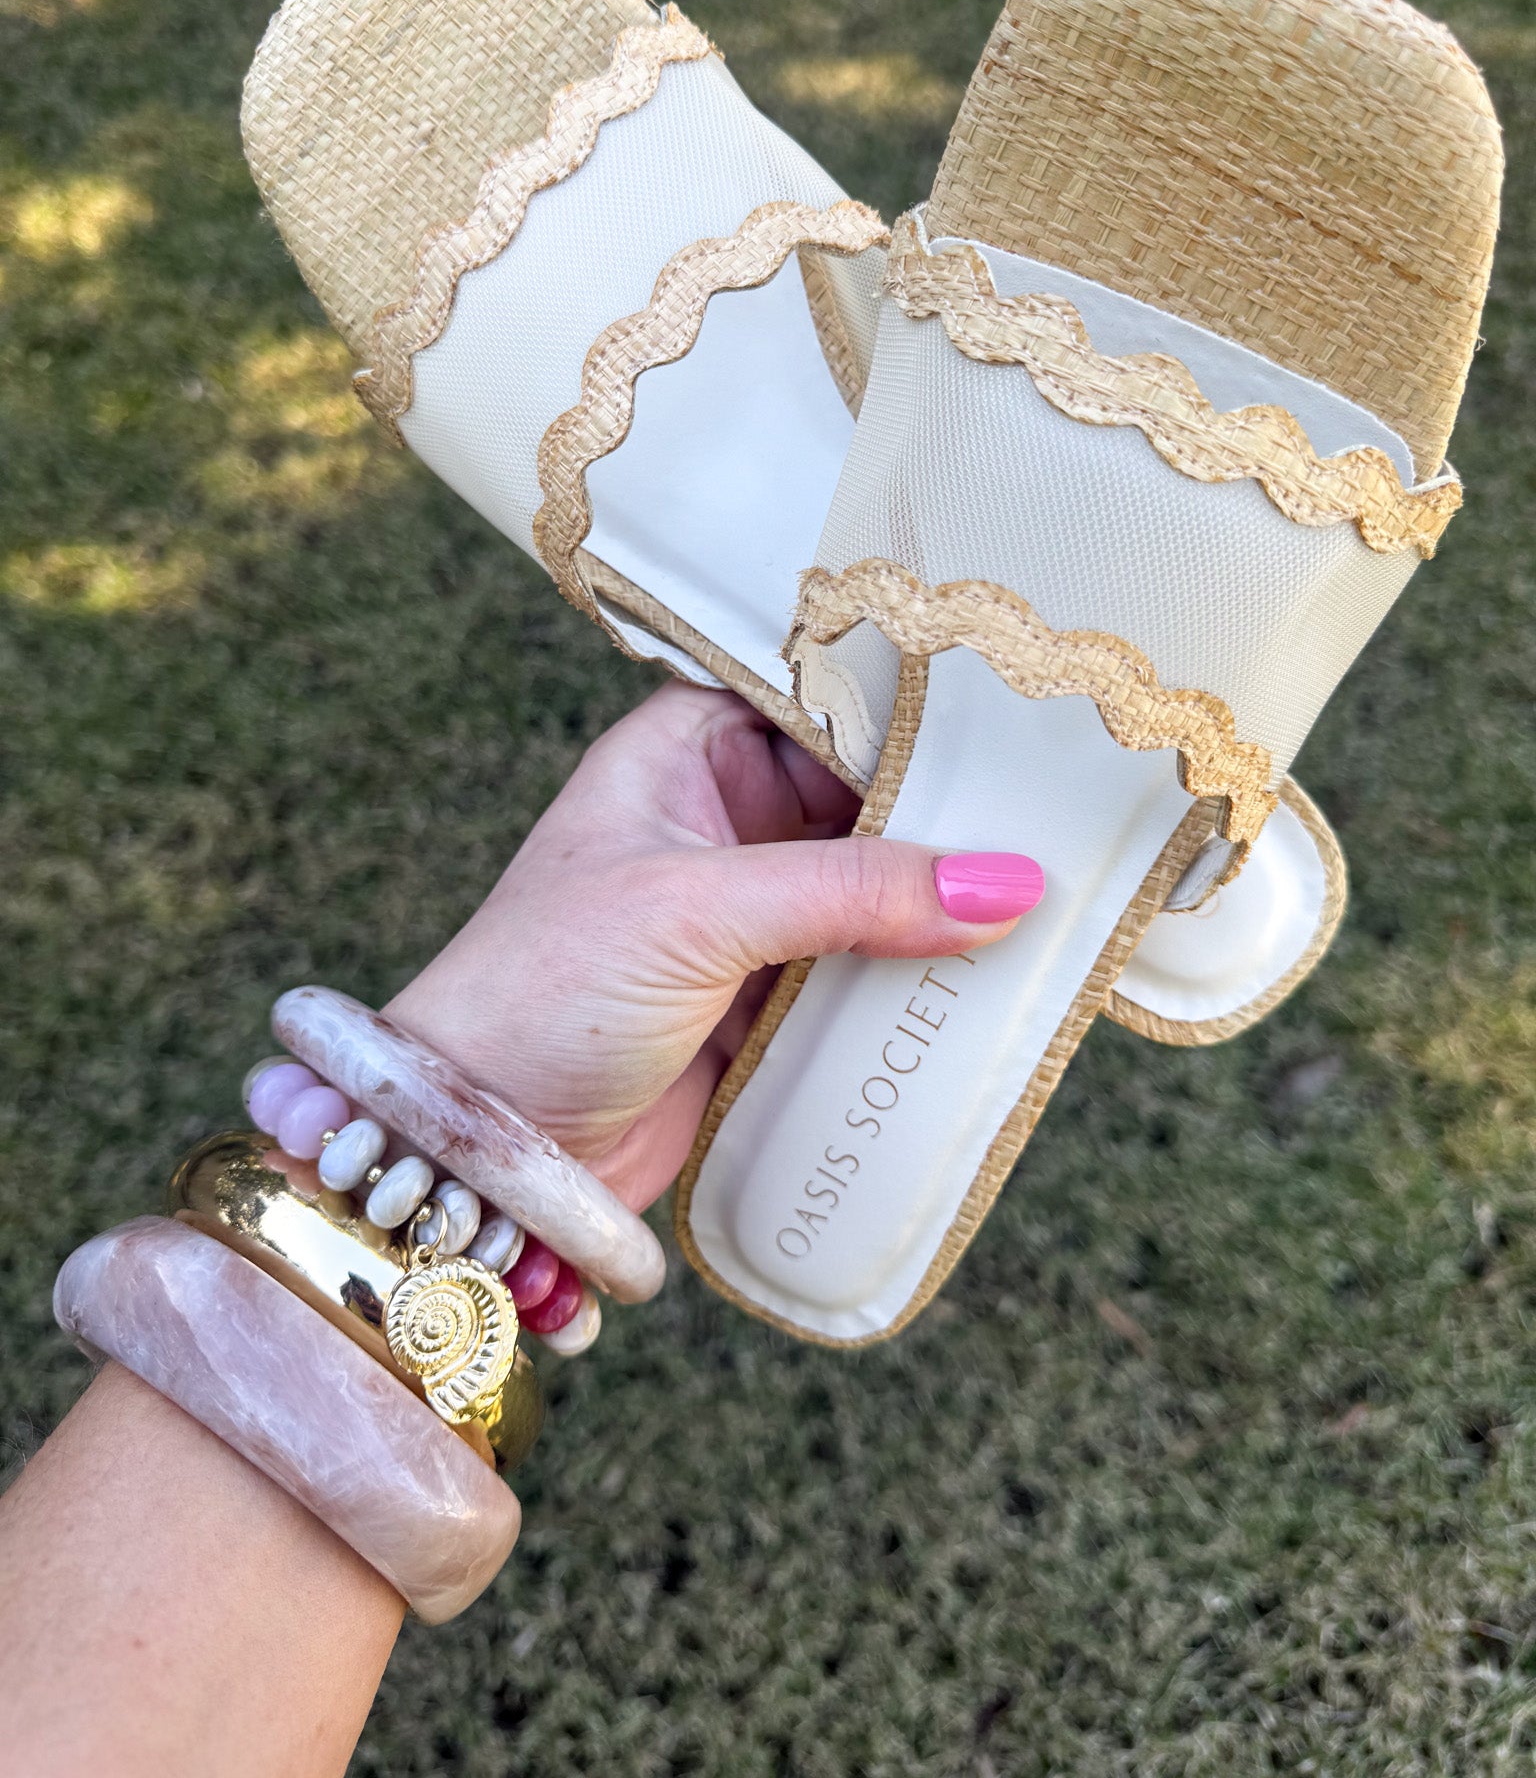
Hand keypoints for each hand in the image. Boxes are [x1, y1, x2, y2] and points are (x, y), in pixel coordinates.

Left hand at [387, 684, 1037, 1208]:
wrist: (482, 1149)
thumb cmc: (543, 991)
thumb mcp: (699, 914)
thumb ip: (854, 892)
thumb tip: (1004, 883)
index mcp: (683, 753)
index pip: (820, 701)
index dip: (911, 708)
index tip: (1017, 715)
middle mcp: (720, 821)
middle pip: (863, 799)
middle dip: (948, 815)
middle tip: (1065, 815)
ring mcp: (747, 916)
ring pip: (876, 890)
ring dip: (945, 903)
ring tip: (1057, 895)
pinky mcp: (766, 1002)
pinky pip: (867, 974)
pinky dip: (922, 978)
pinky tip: (999, 974)